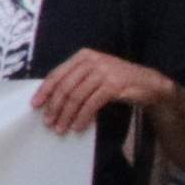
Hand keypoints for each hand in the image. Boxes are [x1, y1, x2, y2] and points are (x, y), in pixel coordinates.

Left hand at [30, 50, 169, 136]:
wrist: (149, 83)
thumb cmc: (117, 81)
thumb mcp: (94, 75)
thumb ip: (75, 81)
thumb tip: (49, 101)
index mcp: (83, 56)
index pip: (57, 74)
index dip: (44, 91)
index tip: (35, 105)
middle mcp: (92, 61)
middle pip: (65, 87)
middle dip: (54, 107)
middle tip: (48, 122)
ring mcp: (104, 71)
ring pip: (76, 97)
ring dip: (66, 116)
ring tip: (61, 129)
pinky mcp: (113, 85)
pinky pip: (91, 104)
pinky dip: (82, 117)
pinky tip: (78, 127)